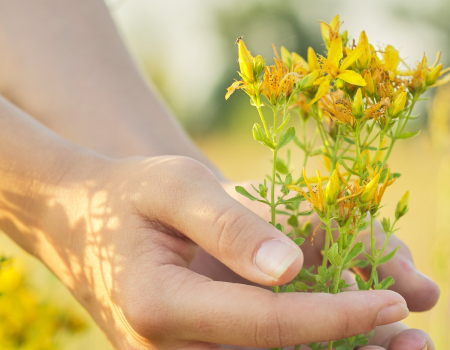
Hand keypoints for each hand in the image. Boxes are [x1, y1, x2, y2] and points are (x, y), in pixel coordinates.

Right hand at [24, 155, 408, 349]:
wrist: (78, 220)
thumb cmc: (129, 195)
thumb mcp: (176, 187)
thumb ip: (229, 226)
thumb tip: (292, 268)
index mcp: (159, 305)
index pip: (267, 324)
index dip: (336, 315)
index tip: (393, 301)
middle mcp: (164, 349)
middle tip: (411, 342)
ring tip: (392, 346)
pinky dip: (295, 345)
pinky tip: (334, 331)